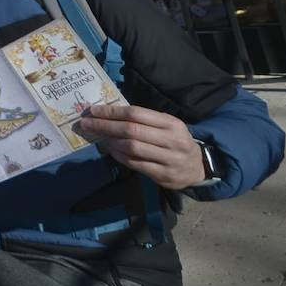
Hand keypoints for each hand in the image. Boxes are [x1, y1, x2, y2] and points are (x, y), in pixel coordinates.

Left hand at [79, 104, 205, 189]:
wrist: (198, 167)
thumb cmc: (175, 141)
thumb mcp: (167, 126)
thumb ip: (144, 120)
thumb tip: (110, 114)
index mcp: (171, 123)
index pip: (137, 113)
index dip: (113, 111)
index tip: (94, 110)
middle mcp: (171, 140)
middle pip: (132, 130)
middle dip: (105, 126)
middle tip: (86, 124)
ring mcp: (168, 159)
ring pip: (132, 148)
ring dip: (111, 142)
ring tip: (98, 137)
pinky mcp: (163, 175)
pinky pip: (136, 164)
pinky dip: (120, 157)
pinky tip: (111, 151)